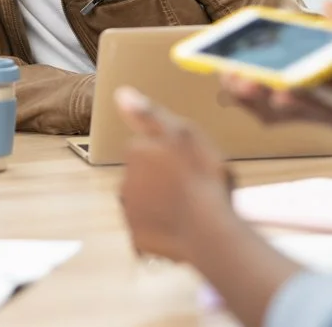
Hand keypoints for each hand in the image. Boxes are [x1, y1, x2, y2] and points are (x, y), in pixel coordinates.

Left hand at [117, 87, 305, 326]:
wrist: (210, 232)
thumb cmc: (203, 179)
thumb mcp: (184, 134)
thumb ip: (149, 114)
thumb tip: (121, 93)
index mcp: (137, 152)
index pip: (146, 146)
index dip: (169, 154)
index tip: (188, 162)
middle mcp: (125, 179)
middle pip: (144, 174)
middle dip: (162, 178)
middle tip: (191, 185)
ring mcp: (130, 211)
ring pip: (145, 201)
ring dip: (161, 202)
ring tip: (190, 208)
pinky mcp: (138, 238)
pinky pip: (148, 228)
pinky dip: (161, 227)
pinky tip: (182, 227)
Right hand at [221, 2, 331, 183]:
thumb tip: (328, 3)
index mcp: (328, 79)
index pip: (284, 68)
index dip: (256, 60)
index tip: (229, 47)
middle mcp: (324, 97)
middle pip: (274, 91)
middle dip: (245, 83)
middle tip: (224, 71)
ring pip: (286, 107)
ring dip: (261, 98)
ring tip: (240, 85)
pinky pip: (318, 114)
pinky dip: (298, 104)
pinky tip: (281, 95)